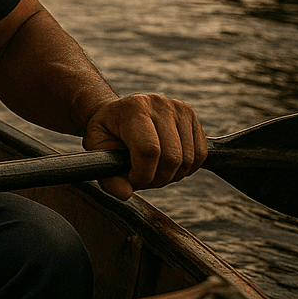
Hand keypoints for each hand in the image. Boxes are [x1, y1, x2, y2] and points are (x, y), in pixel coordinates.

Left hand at [82, 93, 207, 199]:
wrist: (119, 112)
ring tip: (153, 170)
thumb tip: (125, 194)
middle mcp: (159, 105)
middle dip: (157, 179)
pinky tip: (168, 165)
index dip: (143, 175)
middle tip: (143, 178)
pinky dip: (186, 169)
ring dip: (172, 176)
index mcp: (134, 109)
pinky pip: (200, 154)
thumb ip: (107, 175)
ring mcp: (179, 108)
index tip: (132, 179)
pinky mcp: (192, 116)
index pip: (149, 150)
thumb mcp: (97, 150)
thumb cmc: (107, 132)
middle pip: (172, 158)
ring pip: (188, 159)